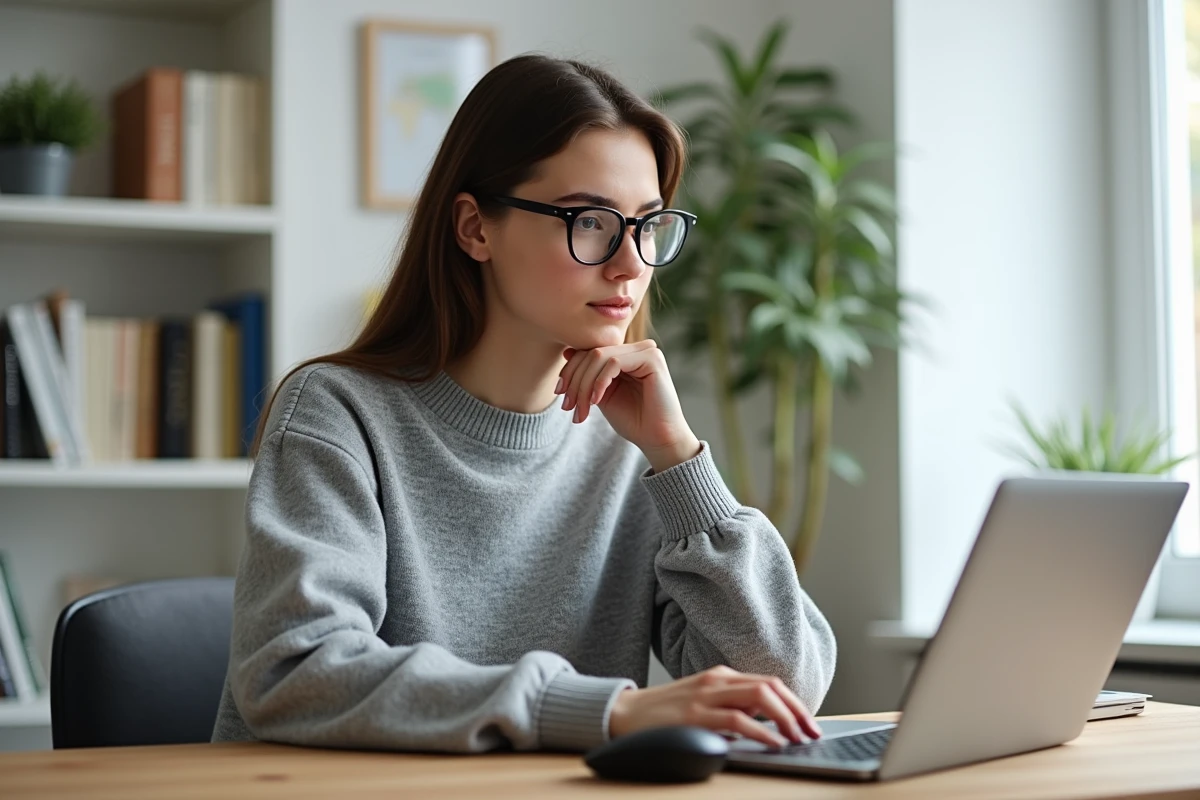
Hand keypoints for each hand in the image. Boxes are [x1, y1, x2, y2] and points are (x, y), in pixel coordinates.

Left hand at [555, 340, 700, 471]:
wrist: (657, 439)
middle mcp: (637, 348)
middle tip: (568, 407)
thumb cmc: (633, 420)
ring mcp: (646, 350)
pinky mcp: (652, 358)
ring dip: (584, 385)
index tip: (560, 394)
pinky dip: (599, 382)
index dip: (570, 371)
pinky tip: (596, 401)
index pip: (589, 351)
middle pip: (592, 352)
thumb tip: (567, 352)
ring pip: (599, 356)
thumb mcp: (600, 395)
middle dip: (575, 381)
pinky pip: (613, 362)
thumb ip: (588, 375)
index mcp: (626, 355)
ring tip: (581, 409)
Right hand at [608, 665, 822, 748]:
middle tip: (811, 733)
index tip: (809, 723)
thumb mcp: (702, 702)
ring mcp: (706, 695)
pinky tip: (774, 744)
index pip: (769, 682)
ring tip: (797, 738)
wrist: (623, 713)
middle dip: (797, 710)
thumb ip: (731, 707)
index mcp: (721, 676)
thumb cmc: (663, 713)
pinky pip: (738, 720)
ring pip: (760, 696)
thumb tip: (766, 726)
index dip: (795, 703)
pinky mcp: (695, 714)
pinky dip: (762, 732)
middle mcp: (717, 680)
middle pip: (770, 686)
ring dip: (786, 719)